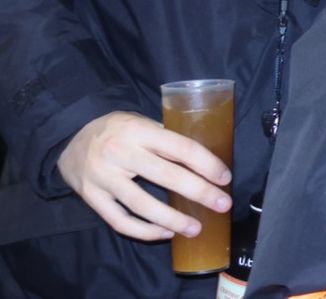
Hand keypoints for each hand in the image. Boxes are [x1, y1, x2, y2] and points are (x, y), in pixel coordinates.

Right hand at [57, 111, 231, 240]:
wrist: (69, 138)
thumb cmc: (117, 129)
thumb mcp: (141, 122)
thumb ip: (166, 137)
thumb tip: (205, 160)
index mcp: (139, 131)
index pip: (181, 148)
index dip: (206, 164)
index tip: (225, 178)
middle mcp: (120, 153)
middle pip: (166, 176)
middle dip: (199, 192)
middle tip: (223, 204)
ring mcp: (103, 178)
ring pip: (142, 204)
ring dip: (172, 220)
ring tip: (196, 228)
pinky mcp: (92, 198)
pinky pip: (120, 220)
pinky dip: (144, 231)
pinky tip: (165, 233)